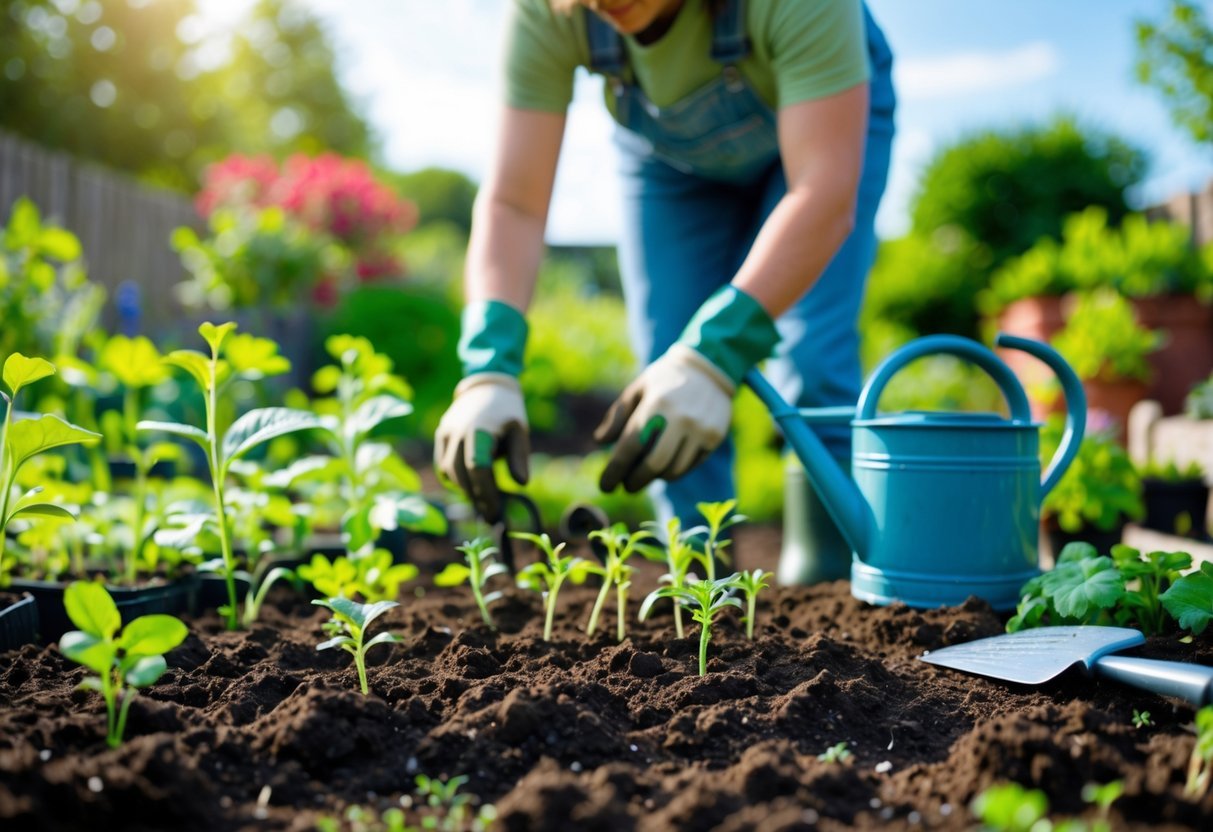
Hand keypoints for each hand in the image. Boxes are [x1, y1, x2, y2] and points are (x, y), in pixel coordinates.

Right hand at [434, 373, 528, 522]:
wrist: (486, 386)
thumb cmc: (507, 412)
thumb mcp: (519, 430)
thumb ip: (519, 457)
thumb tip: (520, 483)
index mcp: (480, 430)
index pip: (478, 468)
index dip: (486, 492)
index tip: (496, 510)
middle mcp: (459, 432)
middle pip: (461, 474)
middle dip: (475, 497)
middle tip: (489, 513)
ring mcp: (446, 432)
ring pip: (448, 471)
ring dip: (464, 489)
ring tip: (481, 501)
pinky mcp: (440, 434)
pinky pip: (441, 463)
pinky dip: (453, 478)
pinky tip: (469, 487)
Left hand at [594, 344, 733, 492]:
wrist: (708, 368)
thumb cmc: (664, 380)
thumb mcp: (637, 389)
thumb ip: (618, 415)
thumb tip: (599, 441)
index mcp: (656, 404)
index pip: (630, 446)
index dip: (614, 471)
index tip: (605, 486)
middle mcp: (680, 418)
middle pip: (653, 465)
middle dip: (635, 481)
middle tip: (627, 486)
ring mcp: (701, 429)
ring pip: (674, 470)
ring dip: (655, 478)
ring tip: (646, 473)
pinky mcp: (715, 437)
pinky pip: (690, 466)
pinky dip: (674, 471)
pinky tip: (665, 467)